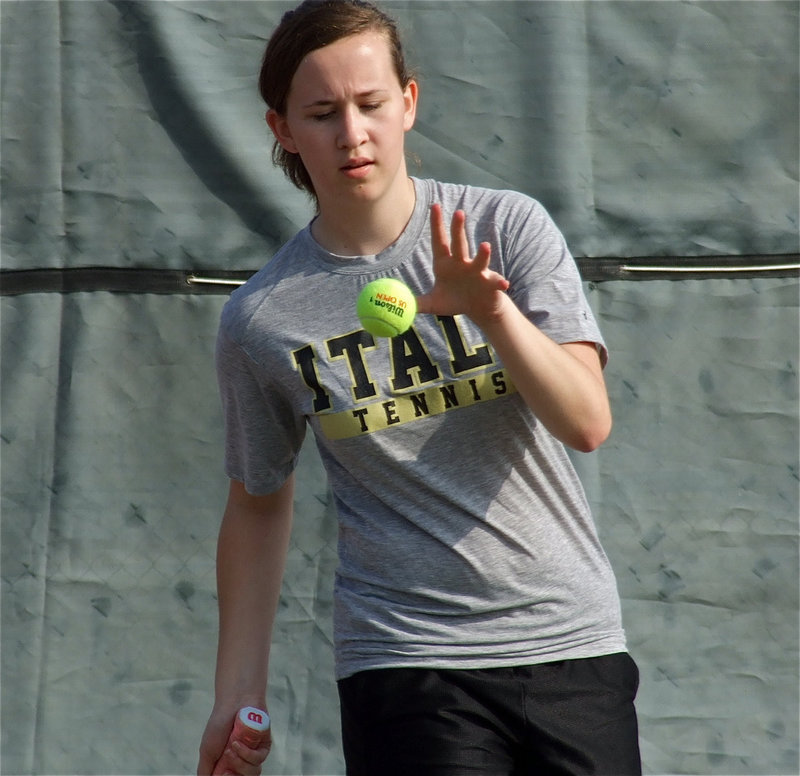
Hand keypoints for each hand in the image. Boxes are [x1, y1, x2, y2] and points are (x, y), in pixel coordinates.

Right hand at [198, 708, 271, 775]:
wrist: (234, 702)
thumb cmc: (219, 725)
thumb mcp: (206, 752)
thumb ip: (205, 772)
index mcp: (226, 767)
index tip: (222, 775)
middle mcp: (240, 763)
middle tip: (226, 766)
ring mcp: (252, 756)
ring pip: (252, 774)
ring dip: (239, 763)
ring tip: (231, 748)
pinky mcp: (263, 747)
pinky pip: (258, 760)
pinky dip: (246, 753)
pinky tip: (237, 742)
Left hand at [416, 204, 509, 325]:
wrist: (477, 308)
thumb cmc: (455, 301)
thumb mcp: (433, 303)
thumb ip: (417, 302)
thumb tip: (398, 304)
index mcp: (446, 264)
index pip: (440, 241)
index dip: (437, 224)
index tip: (434, 205)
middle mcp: (462, 264)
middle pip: (460, 244)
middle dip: (459, 229)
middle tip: (458, 213)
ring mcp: (477, 272)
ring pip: (480, 261)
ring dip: (482, 254)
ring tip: (485, 246)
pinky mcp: (490, 284)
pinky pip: (495, 282)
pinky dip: (499, 282)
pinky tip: (503, 283)